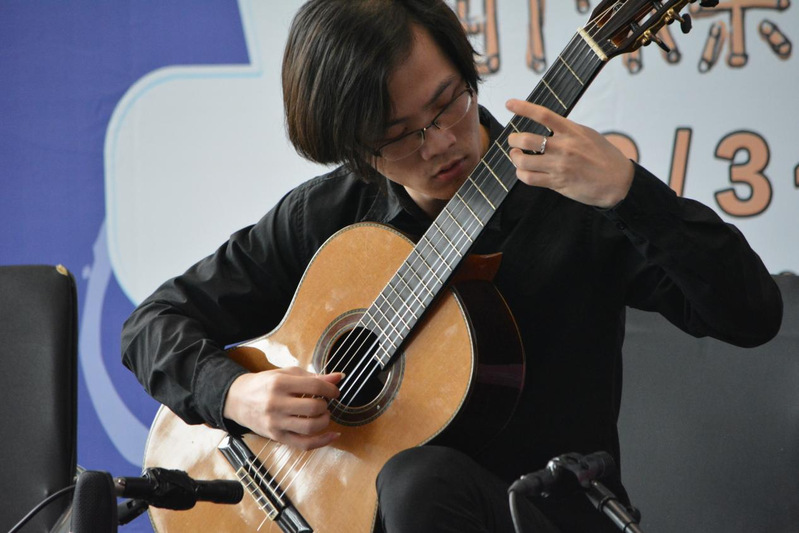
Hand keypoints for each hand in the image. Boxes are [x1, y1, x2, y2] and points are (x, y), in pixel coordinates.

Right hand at [223, 367, 343, 449]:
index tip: (334, 391)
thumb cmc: (265, 384)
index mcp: (279, 383)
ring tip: (323, 415)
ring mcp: (275, 423)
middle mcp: (276, 404)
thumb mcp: (286, 374)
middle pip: (313, 408)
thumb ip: (313, 376)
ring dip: (324, 421)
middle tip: (324, 402)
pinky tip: (332, 435)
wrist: (238, 400)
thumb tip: (339, 377)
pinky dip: (322, 442)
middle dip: (325, 405)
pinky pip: (303, 444)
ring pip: (310, 427)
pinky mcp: (276, 437)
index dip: (330, 389)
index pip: (314, 386)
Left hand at [505, 99, 633, 207]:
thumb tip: (547, 125)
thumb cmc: (604, 157)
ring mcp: (559, 166)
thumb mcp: (587, 135)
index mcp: (572, 131)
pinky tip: (523, 170)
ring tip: (517, 155)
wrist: (618, 182)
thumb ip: (567, 130)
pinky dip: (521, 173)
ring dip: (515, 157)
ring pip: (524, 160)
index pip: (543, 114)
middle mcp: (564, 147)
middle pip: (527, 139)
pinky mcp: (557, 182)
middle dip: (513, 139)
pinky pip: (529, 178)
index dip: (523, 107)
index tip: (509, 103)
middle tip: (513, 140)